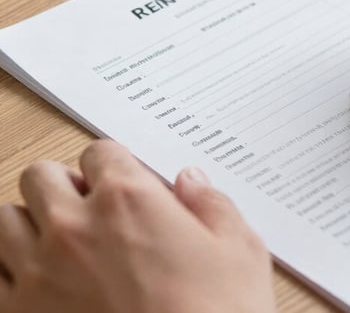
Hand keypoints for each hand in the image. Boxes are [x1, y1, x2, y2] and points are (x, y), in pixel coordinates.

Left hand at [0, 140, 275, 312]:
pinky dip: (11, 272)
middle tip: (88, 207)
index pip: (101, 152)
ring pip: (4, 220)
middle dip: (64, 186)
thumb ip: (212, 204)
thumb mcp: (240, 251)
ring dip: (29, 223)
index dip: (115, 165)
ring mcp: (39, 274)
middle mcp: (74, 228)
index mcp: (129, 200)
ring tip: (58, 242)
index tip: (124, 183)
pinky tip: (41, 283)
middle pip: (41, 176)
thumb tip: (192, 181)